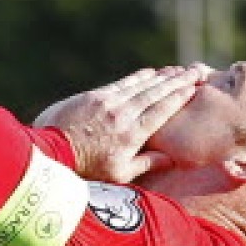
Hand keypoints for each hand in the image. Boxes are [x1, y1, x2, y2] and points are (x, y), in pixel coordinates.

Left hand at [33, 66, 201, 183]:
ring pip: (140, 86)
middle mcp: (123, 115)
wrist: (51, 152)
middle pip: (156, 94)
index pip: (162, 111)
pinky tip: (149, 73)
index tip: (194, 87)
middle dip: (177, 81)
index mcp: (132, 135)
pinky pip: (122, 83)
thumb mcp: (119, 175)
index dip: (180, 97)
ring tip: (176, 70)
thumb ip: (146, 164)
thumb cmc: (86, 169)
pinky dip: (138, 77)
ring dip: (160, 77)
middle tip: (194, 71)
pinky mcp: (94, 96)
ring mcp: (108, 103)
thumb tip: (171, 159)